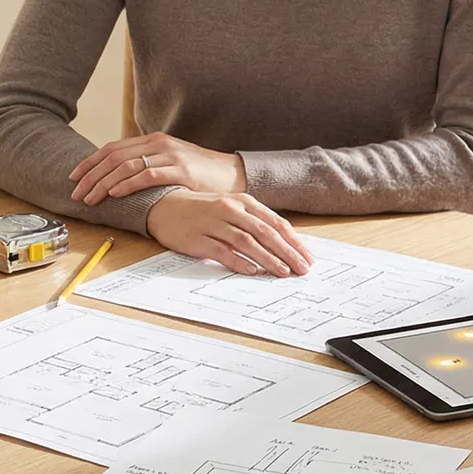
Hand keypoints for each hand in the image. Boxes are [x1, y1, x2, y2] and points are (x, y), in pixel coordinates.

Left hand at [70, 132, 243, 205]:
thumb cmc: (199, 174)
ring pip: (126, 166)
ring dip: (103, 183)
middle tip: (76, 193)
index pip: (112, 148)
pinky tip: (114, 194)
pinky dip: (127, 184)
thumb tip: (117, 177)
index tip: (73, 177)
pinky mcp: (181, 171)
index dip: (90, 162)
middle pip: (114, 157)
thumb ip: (147, 164)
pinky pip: (148, 175)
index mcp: (153, 140)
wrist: (233, 174)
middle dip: (91, 176)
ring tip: (90, 198)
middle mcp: (159, 144)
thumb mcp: (170, 162)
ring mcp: (170, 156)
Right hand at [146, 191, 311, 277]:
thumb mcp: (231, 208)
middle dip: (287, 252)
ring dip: (267, 258)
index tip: (308, 257)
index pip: (275, 222)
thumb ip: (253, 222)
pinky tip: (252, 271)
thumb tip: (281, 244)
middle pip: (265, 232)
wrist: (164, 205)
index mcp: (243, 201)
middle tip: (302, 268)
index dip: (294, 241)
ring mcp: (214, 223)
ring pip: (247, 242)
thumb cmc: (202, 209)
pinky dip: (238, 261)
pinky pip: (222, 251)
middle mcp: (230, 209)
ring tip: (283, 272)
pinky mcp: (198, 238)